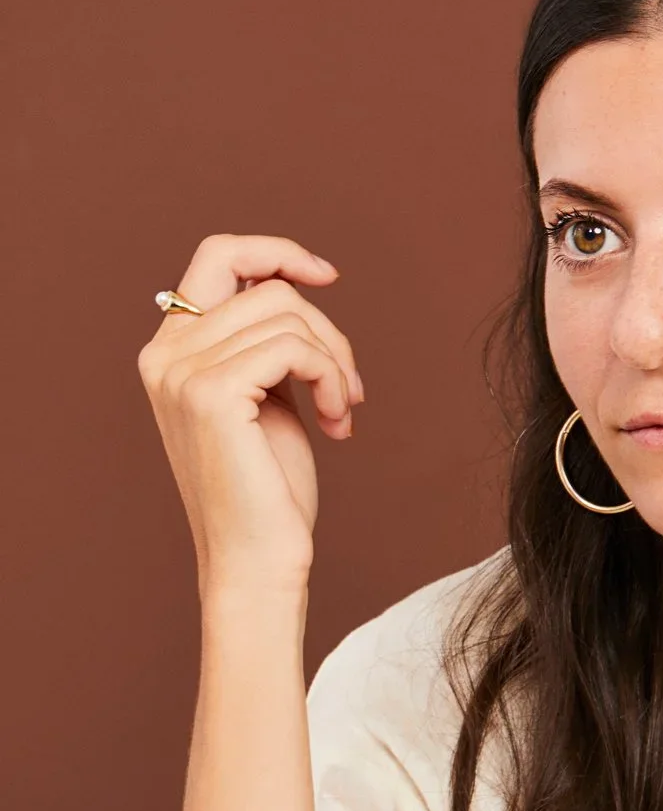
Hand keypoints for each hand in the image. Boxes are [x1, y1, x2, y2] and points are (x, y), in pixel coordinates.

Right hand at [137, 234, 363, 596]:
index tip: (327, 276)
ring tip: (343, 411)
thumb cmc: (268, 488)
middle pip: (269, 289)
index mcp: (170, 349)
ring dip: (335, 363)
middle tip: (350, 387)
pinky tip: (338, 423)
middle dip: (327, 331)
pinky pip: (293, 348)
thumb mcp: (266, 396)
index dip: (277, 252)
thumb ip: (264, 341)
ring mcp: (181, 371)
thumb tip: (289, 281)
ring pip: (288, 316)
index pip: (218, 256)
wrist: (256, 559)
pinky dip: (331, 379)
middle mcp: (164, 353)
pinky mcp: (210, 392)